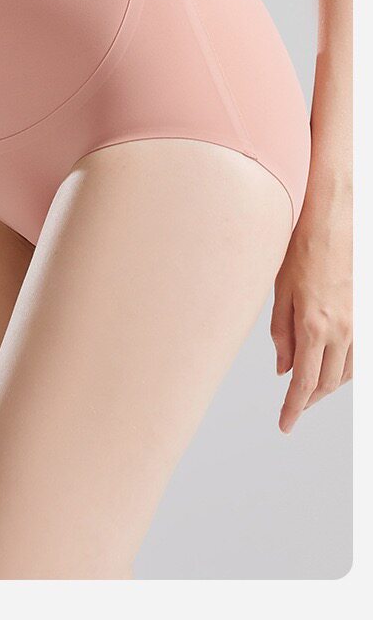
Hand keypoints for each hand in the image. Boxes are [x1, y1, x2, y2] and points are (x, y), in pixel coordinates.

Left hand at [270, 183, 351, 432]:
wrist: (335, 221)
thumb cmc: (302, 249)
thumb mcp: (281, 291)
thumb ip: (281, 334)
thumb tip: (283, 369)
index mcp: (314, 326)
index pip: (304, 383)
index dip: (293, 409)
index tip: (284, 425)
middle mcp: (341, 330)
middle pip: (328, 384)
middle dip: (309, 400)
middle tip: (292, 408)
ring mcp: (358, 324)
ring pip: (347, 373)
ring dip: (328, 386)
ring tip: (308, 389)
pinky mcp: (366, 315)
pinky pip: (358, 357)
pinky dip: (344, 369)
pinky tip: (331, 367)